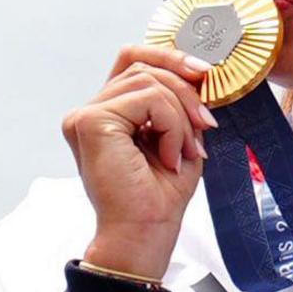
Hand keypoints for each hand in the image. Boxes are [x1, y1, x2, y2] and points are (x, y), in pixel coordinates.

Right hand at [64, 46, 219, 283]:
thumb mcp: (178, 138)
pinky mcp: (90, 121)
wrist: (145, 234)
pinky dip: (172, 126)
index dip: (169, 57)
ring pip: (149, 82)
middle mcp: (89, 111)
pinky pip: (148, 99)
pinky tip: (170, 156)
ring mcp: (85, 115)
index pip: (133, 60)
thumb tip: (199, 70)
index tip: (205, 74)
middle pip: (143, 65)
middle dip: (185, 90)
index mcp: (107, 113)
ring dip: (181, 116)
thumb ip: (178, 103)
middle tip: (207, 124)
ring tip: (187, 151)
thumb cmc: (159, 198)